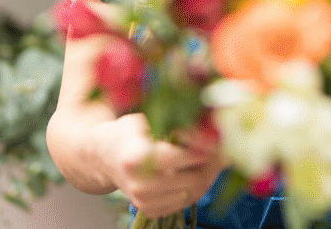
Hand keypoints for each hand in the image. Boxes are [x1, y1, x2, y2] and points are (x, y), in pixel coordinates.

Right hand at [98, 113, 225, 218]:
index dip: (201, 149)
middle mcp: (138, 183)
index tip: (216, 141)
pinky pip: (184, 202)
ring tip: (215, 160)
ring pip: (192, 193)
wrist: (106, 157)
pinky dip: (196, 188)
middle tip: (224, 151)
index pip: (178, 158)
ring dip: (207, 177)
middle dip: (211, 165)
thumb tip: (210, 124)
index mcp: (135, 157)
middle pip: (190, 179)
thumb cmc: (130, 132)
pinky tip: (199, 172)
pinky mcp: (149, 210)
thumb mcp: (147, 119)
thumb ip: (174, 122)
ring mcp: (143, 200)